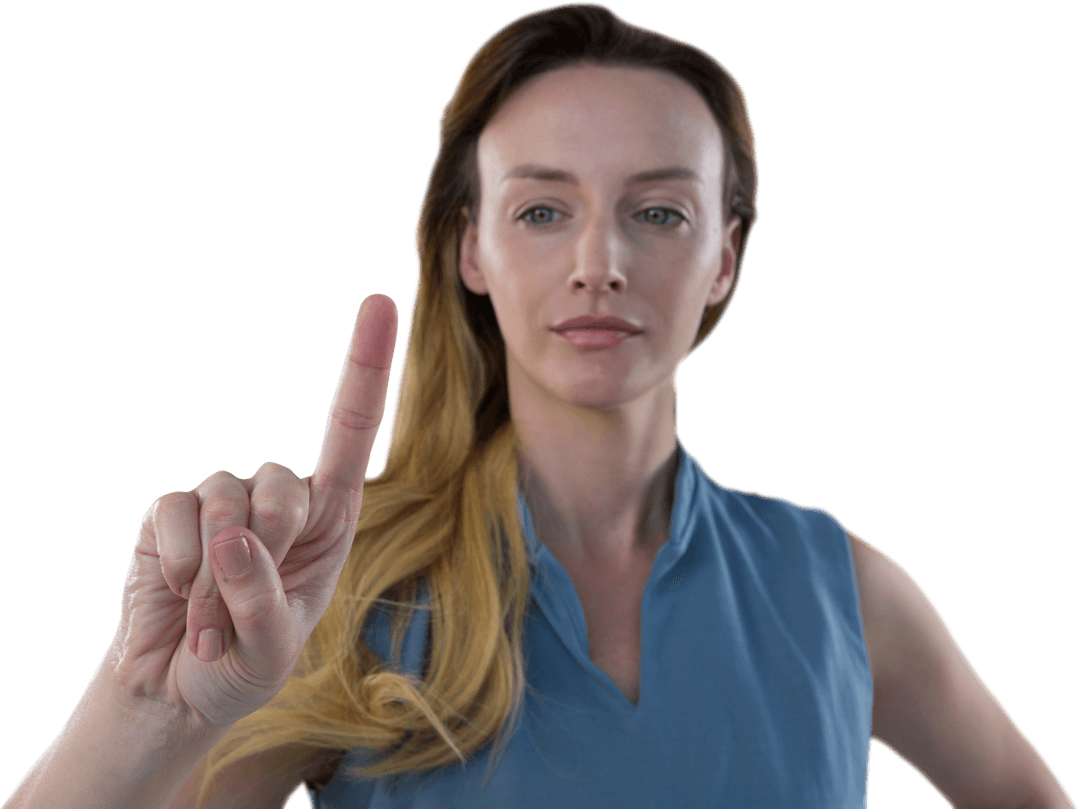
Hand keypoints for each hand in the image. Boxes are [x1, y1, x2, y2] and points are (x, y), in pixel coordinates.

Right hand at [107, 293, 397, 729]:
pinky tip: (181, 596)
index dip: (364, 367)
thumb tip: (236, 534)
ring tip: (213, 614)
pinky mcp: (172, 512)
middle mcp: (280, 498)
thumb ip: (265, 598)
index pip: (351, 432)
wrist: (176, 688)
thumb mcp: (275, 648)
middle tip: (245, 606)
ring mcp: (223, 500)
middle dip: (267, 550)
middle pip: (285, 482)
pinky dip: (182, 564)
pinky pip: (177, 512)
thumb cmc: (243, 666)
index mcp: (329, 518)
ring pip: (228, 496)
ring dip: (219, 572)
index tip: (380, 302)